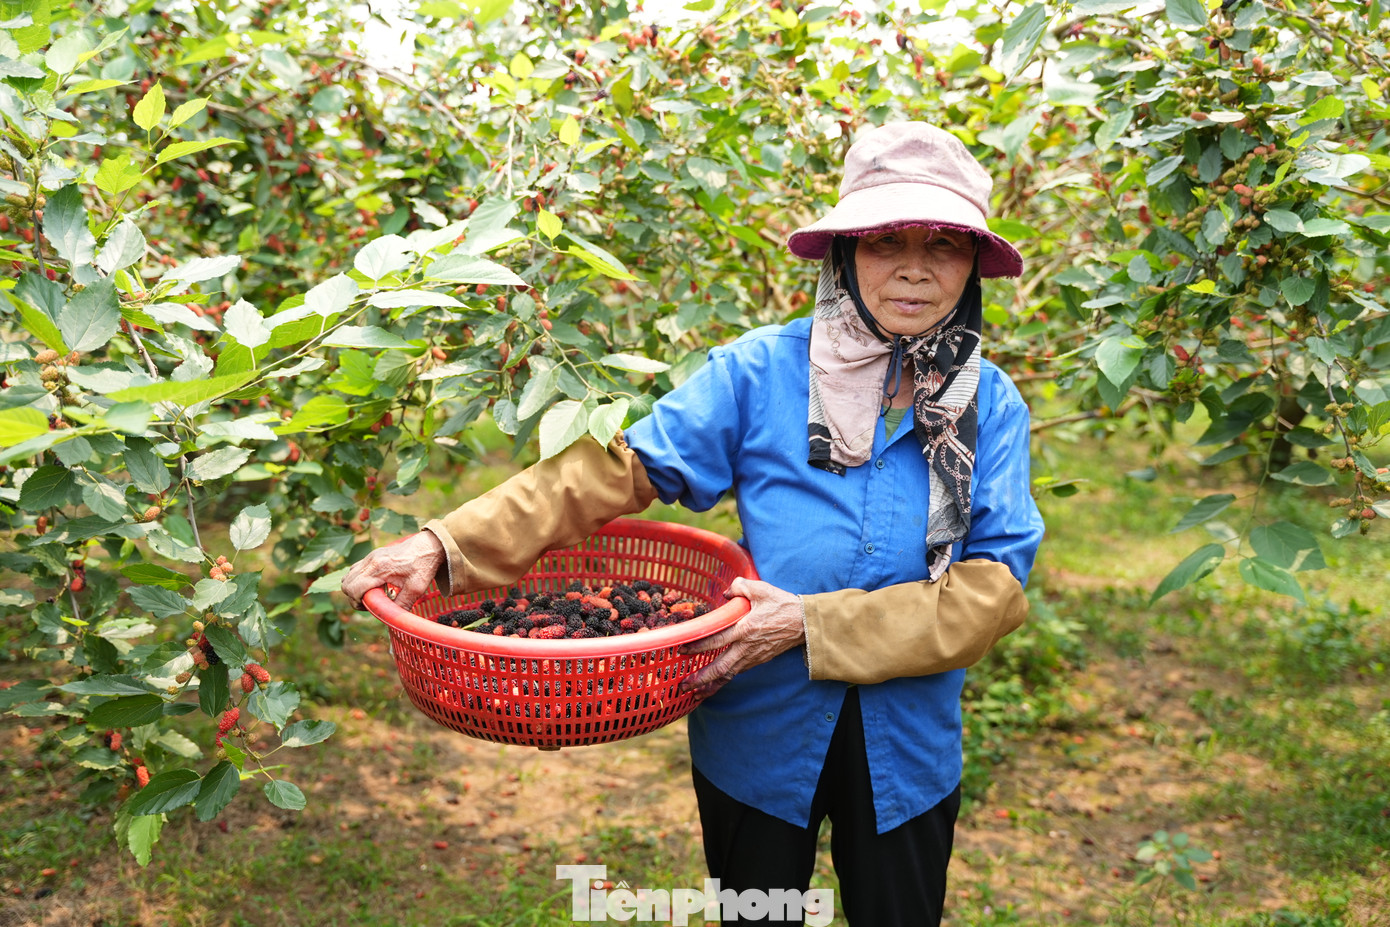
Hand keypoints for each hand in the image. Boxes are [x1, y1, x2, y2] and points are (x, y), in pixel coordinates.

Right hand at [340, 530, 445, 610]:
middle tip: (370, 603)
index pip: (354, 588)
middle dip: (354, 598)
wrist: (428, 546)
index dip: (357, 602)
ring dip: (355, 589)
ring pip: (348, 576)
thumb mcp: (416, 588)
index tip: (370, 607)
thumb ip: (402, 605)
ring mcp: (370, 557)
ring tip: (372, 595)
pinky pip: (355, 570)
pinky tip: (375, 585)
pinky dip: (359, 581)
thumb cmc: (423, 566)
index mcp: (379, 568)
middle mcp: (371, 561)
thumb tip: (392, 621)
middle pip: (347, 584)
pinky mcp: (372, 556)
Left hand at [677, 577, 805, 700]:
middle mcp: (747, 647)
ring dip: (711, 685)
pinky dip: (724, 680)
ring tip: (695, 693)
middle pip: (720, 668)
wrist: (804, 623)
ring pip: (729, 675)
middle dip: (701, 679)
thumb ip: (739, 587)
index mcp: (745, 629)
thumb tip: (725, 593)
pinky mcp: (758, 660)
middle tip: (684, 685)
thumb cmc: (782, 605)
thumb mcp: (761, 589)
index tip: (682, 649)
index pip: (716, 640)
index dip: (698, 646)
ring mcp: (753, 656)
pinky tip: (714, 683)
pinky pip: (738, 672)